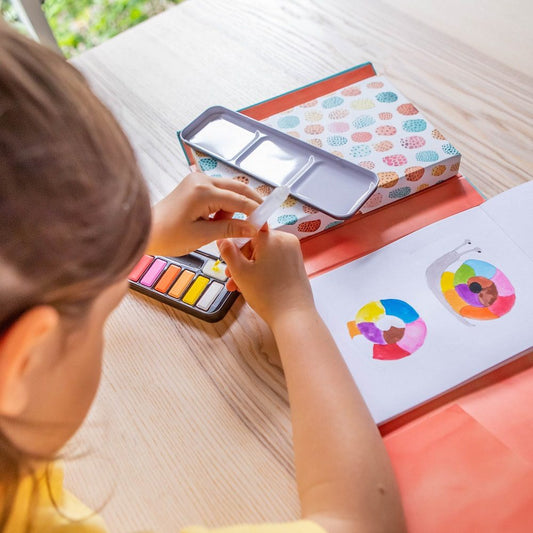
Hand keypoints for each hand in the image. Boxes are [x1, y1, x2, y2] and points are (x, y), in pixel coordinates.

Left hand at [147, 172, 261, 255]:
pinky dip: (224, 206)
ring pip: (230, 190)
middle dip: (251, 205)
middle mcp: (202, 180)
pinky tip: (215, 220)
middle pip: (239, 189)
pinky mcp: (195, 185)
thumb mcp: (202, 236)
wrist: (144, 231)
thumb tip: (254, 228)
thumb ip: (230, 229)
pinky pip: (219, 192)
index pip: (239, 201)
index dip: (256, 214)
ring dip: (235, 208)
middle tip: (262, 222)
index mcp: (203, 192)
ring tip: (222, 227)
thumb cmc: (168, 236)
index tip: (267, 226)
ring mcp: (198, 180)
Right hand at [217, 230, 314, 326]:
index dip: (235, 245)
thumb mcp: (240, 272)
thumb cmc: (270, 296)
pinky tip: (253, 285)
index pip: (247, 231)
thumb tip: (222, 240)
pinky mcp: (296, 263)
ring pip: (264, 254)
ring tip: (239, 285)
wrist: (293, 316)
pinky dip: (263, 270)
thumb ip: (228, 252)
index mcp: (271, 238)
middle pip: (256, 244)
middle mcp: (285, 240)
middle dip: (242, 260)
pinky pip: (274, 261)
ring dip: (250, 268)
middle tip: (232, 276)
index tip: (228, 257)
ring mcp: (293, 252)